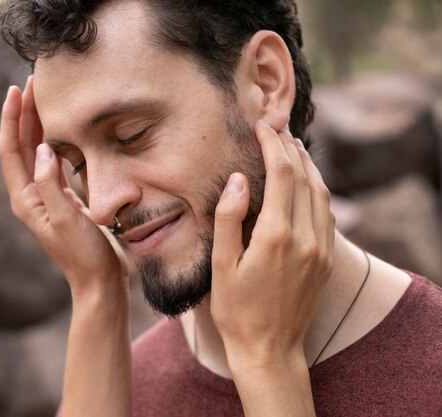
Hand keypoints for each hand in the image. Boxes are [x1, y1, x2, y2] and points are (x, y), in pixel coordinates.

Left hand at [0, 77, 130, 295]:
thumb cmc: (84, 254)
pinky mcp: (63, 198)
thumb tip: (43, 148)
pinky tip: (62, 129)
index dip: (10, 119)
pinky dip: (55, 141)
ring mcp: (46, 196)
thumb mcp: (65, 219)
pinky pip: (53, 162)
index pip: (10, 151)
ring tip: (45, 98)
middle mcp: (31, 195)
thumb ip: (51, 184)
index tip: (16, 90)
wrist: (99, 281)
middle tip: (33, 83)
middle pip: (21, 146)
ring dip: (38, 124)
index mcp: (25, 199)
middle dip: (24, 114)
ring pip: (37, 152)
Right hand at [210, 120, 334, 368]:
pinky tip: (308, 182)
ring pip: (322, 193)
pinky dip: (318, 189)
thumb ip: (229, 218)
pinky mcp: (326, 260)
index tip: (262, 125)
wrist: (269, 349)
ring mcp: (321, 249)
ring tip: (293, 144)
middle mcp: (306, 238)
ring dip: (308, 165)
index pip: (282, 174)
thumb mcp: (221, 265)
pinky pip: (327, 213)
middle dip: (290, 147)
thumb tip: (240, 179)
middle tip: (276, 126)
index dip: (273, 144)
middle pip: (305, 177)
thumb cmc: (237, 310)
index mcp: (277, 236)